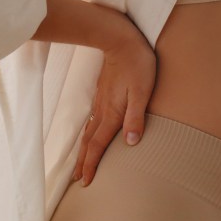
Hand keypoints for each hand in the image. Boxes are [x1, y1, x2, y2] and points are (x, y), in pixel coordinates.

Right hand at [72, 26, 156, 187]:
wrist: (121, 39)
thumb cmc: (138, 65)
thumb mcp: (142, 91)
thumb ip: (136, 117)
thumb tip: (130, 143)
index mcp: (112, 113)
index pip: (99, 145)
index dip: (92, 164)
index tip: (86, 181)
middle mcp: (102, 110)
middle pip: (90, 142)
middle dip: (84, 162)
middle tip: (78, 180)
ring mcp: (100, 101)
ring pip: (88, 132)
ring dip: (84, 150)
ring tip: (80, 163)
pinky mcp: (102, 93)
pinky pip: (91, 120)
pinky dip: (88, 134)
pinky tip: (89, 134)